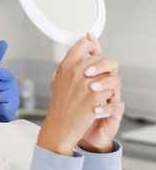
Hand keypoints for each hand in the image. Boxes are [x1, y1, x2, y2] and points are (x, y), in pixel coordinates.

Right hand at [37, 36, 116, 155]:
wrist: (60, 126)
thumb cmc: (60, 106)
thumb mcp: (58, 81)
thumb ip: (67, 67)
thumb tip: (76, 54)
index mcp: (65, 66)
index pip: (83, 43)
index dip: (91, 46)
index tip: (93, 51)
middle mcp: (75, 72)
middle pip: (100, 57)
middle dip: (102, 68)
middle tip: (97, 77)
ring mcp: (86, 84)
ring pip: (108, 73)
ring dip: (106, 81)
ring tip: (99, 90)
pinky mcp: (95, 97)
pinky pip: (110, 89)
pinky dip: (107, 96)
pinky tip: (99, 101)